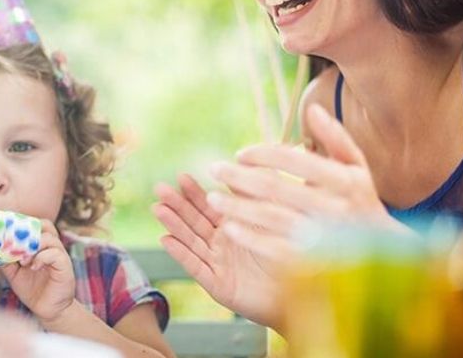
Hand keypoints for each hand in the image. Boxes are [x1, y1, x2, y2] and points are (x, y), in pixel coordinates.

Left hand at [1, 220, 74, 322]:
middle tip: (11, 241)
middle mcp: (52, 247)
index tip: (3, 228)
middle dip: (26, 231)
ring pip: (48, 238)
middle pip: (44, 225)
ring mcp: (60, 255)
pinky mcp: (65, 266)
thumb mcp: (13, 273)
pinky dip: (41, 257)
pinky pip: (54, 253)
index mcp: (41, 245)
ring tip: (22, 261)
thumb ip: (5, 259)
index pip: (34, 224)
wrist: (47, 310)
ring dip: (32, 247)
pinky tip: (33, 267)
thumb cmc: (32, 289)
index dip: (19, 223)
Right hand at [153, 174, 282, 328]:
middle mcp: (222, 245)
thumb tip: (243, 165)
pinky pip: (196, 266)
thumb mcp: (274, 218)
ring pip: (191, 240)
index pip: (209, 206)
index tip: (180, 176)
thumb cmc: (293, 257)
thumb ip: (256, 194)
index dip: (194, 192)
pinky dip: (180, 253)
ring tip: (158, 208)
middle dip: (176, 204)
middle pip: (194, 221)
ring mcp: (218, 264)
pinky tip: (165, 239)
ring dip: (173, 224)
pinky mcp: (218, 285)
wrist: (305, 296)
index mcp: (233, 228)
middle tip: (159, 188)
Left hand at [208, 104, 404, 258]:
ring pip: (272, 218)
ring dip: (237, 207)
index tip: (239, 153)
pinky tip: (228, 228)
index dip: (264, 154)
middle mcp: (334, 208)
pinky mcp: (314, 261)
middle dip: (240, 177)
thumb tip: (312, 109)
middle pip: (277, 189)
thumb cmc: (362, 202)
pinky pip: (276, 248)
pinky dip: (250, 237)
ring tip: (211, 198)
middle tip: (213, 168)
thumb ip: (336, 139)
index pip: (296, 161)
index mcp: (345, 181)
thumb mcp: (357, 169)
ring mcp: (323, 237)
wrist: (385, 256)